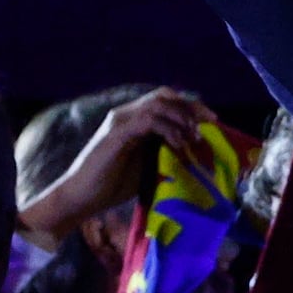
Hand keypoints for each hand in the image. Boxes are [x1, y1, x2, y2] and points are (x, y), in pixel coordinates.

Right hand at [19, 88, 221, 252]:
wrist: (81, 197)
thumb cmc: (111, 185)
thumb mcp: (146, 165)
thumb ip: (164, 151)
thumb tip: (193, 149)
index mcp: (133, 120)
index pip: (165, 100)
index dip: (190, 106)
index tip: (212, 120)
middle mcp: (125, 114)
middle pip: (164, 95)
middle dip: (191, 106)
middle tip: (211, 122)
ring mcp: (120, 121)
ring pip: (158, 103)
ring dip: (181, 118)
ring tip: (194, 137)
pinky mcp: (116, 133)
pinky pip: (148, 120)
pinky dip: (168, 129)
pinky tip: (179, 144)